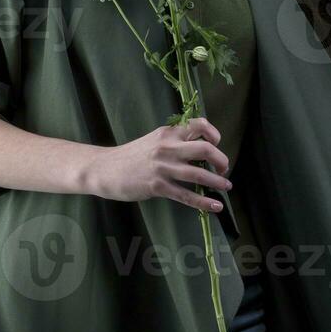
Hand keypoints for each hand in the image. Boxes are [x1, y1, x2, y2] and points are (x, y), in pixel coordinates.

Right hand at [85, 117, 231, 211]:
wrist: (104, 169)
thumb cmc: (131, 156)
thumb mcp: (154, 140)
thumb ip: (174, 141)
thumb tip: (199, 148)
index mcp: (168, 133)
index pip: (199, 124)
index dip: (214, 134)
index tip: (217, 144)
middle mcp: (167, 147)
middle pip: (205, 148)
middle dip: (221, 160)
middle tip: (224, 169)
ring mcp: (162, 167)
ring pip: (198, 174)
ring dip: (217, 182)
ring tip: (226, 187)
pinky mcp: (157, 186)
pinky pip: (186, 195)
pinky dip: (204, 202)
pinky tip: (215, 206)